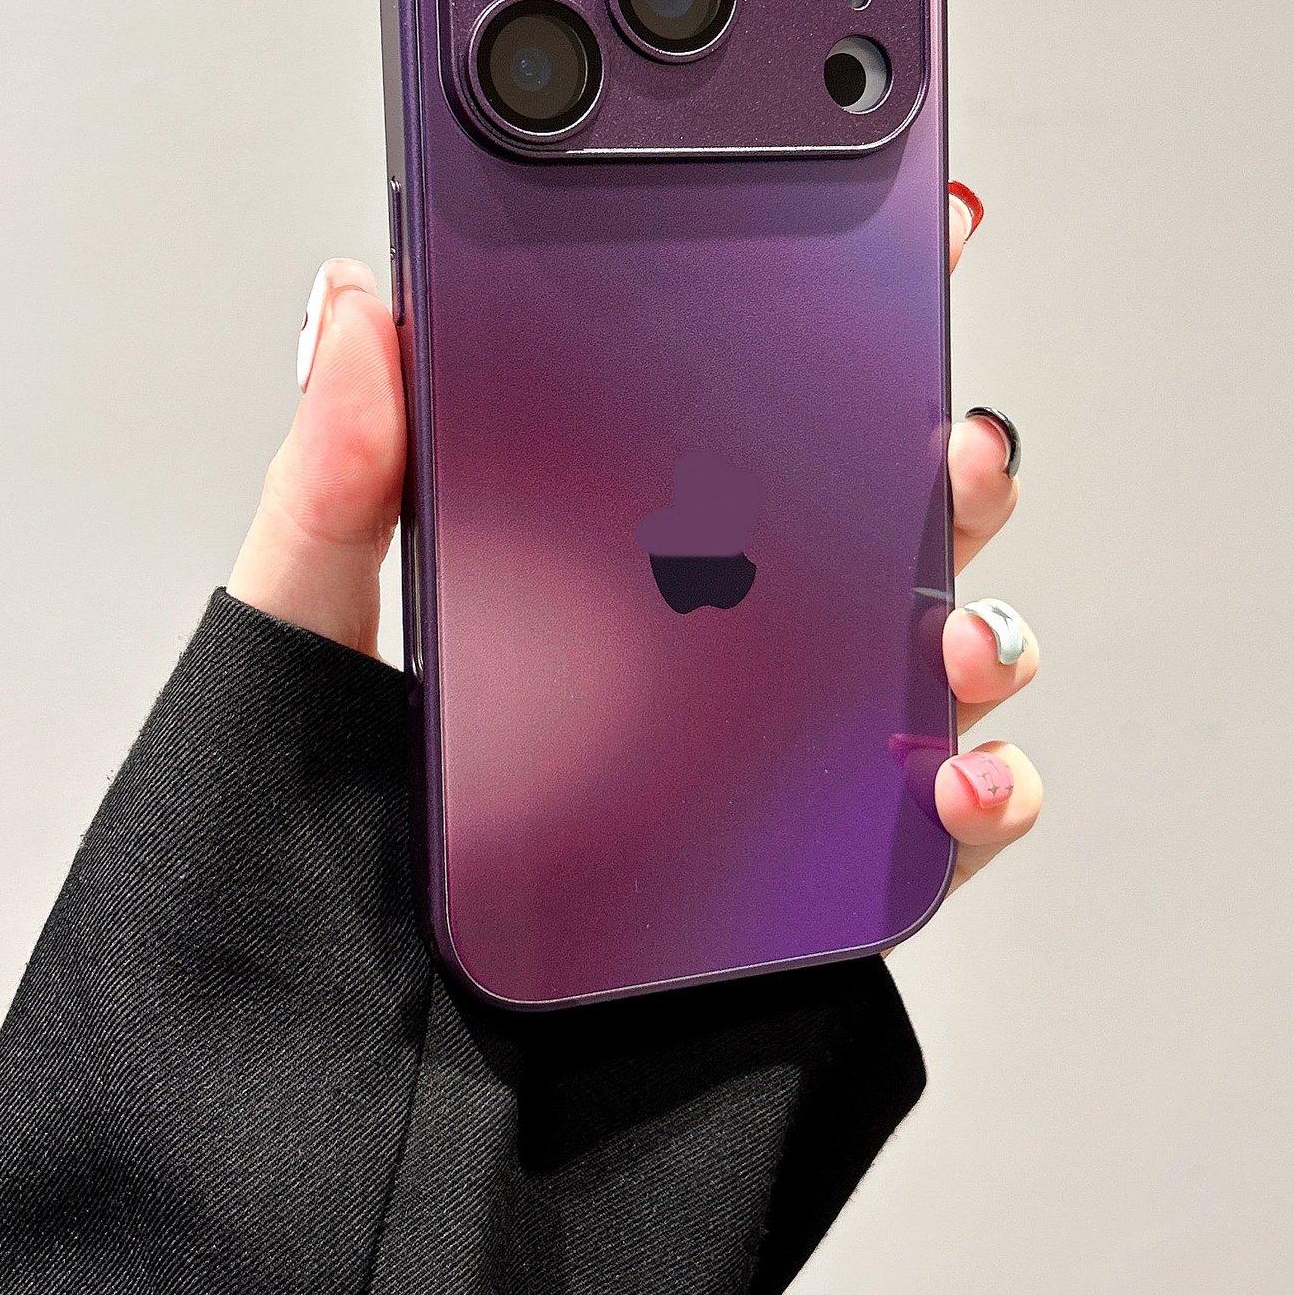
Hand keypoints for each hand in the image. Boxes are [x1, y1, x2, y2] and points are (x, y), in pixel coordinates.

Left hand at [227, 183, 1041, 897]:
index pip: (734, 402)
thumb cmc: (331, 839)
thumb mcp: (310, 638)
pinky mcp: (815, 867)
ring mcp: (777, 748)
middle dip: (938, 454)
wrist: (358, 1062)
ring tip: (951, 616)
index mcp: (615, 548)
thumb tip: (351, 303)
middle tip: (943, 426)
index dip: (827, 310)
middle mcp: (714, 633)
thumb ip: (337, 481)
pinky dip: (983, 787)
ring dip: (978, 609)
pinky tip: (956, 772)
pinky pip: (938, 816)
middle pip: (867, 509)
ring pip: (929, 642)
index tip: (890, 232)